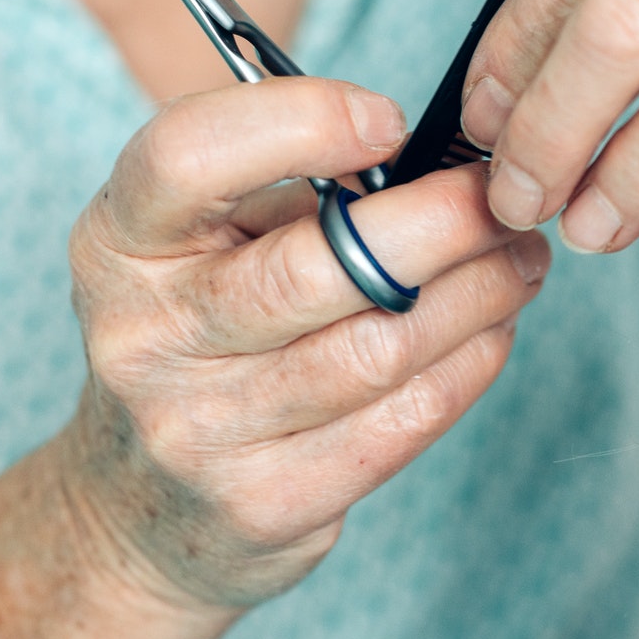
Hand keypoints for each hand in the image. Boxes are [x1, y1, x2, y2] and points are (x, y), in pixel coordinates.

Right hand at [0, 77, 549, 638]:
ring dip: (477, 295)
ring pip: (379, 349)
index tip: (392, 120)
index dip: (299, 122)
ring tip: (521, 261)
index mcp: (117, 242)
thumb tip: (433, 164)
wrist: (136, 517)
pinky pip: (400, 422)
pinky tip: (493, 330)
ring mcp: (199, 430)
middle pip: (316, 268)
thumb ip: (288, 196)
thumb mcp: (196, 248)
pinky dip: (467, 365)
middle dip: (443, 223)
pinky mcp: (266, 503)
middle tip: (507, 198)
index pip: (185, 157)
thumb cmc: (197, 341)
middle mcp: (145, 335)